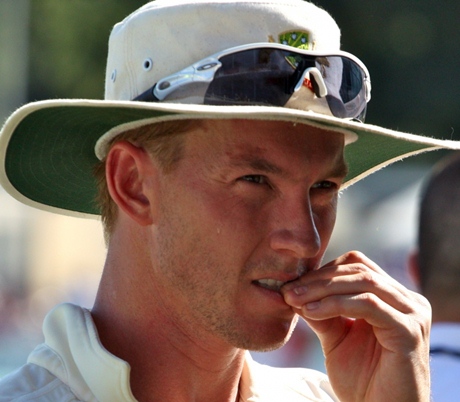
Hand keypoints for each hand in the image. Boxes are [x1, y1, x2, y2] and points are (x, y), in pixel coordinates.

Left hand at [281, 251, 430, 401]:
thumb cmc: (363, 380)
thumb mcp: (336, 338)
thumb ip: (322, 312)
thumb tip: (295, 290)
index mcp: (393, 297)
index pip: (356, 266)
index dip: (323, 271)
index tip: (292, 285)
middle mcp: (407, 300)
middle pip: (358, 270)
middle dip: (318, 279)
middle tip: (288, 291)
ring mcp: (412, 313)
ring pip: (363, 282)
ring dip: (322, 289)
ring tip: (295, 300)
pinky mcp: (409, 330)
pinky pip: (369, 304)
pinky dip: (336, 304)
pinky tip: (311, 312)